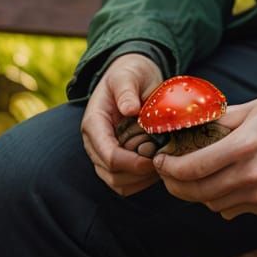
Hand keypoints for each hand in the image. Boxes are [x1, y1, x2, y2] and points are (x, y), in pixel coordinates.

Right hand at [81, 53, 163, 195]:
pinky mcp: (115, 158)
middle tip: (162, 159)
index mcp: (94, 123)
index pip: (108, 154)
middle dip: (137, 172)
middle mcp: (95, 142)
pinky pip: (124, 182)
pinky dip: (141, 180)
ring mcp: (104, 152)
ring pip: (117, 183)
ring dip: (140, 179)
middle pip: (111, 173)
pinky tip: (158, 164)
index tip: (154, 158)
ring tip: (161, 162)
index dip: (131, 162)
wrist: (131, 76)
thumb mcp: (128, 75)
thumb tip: (130, 109)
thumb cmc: (129, 73)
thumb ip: (126, 90)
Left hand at [153, 93, 256, 218]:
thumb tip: (188, 124)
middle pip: (198, 193)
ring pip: (213, 204)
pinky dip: (223, 199)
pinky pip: (234, 210)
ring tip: (196, 175)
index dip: (169, 168)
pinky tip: (226, 181)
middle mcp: (252, 175)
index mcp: (245, 146)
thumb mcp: (251, 107)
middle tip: (168, 172)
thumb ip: (219, 120)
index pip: (193, 168)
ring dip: (199, 192)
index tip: (160, 160)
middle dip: (175, 184)